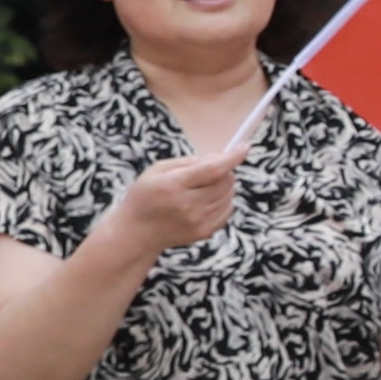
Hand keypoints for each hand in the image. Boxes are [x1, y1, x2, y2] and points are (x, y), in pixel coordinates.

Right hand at [98, 145, 241, 258]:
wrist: (135, 232)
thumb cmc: (145, 196)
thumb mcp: (157, 171)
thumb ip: (189, 162)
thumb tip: (220, 157)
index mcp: (173, 186)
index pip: (212, 170)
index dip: (232, 158)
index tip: (244, 147)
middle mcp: (188, 205)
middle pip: (225, 181)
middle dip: (223, 171)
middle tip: (208, 171)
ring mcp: (197, 221)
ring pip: (229, 194)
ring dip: (223, 186)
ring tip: (202, 188)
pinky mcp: (204, 232)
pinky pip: (228, 209)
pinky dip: (222, 201)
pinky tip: (204, 201)